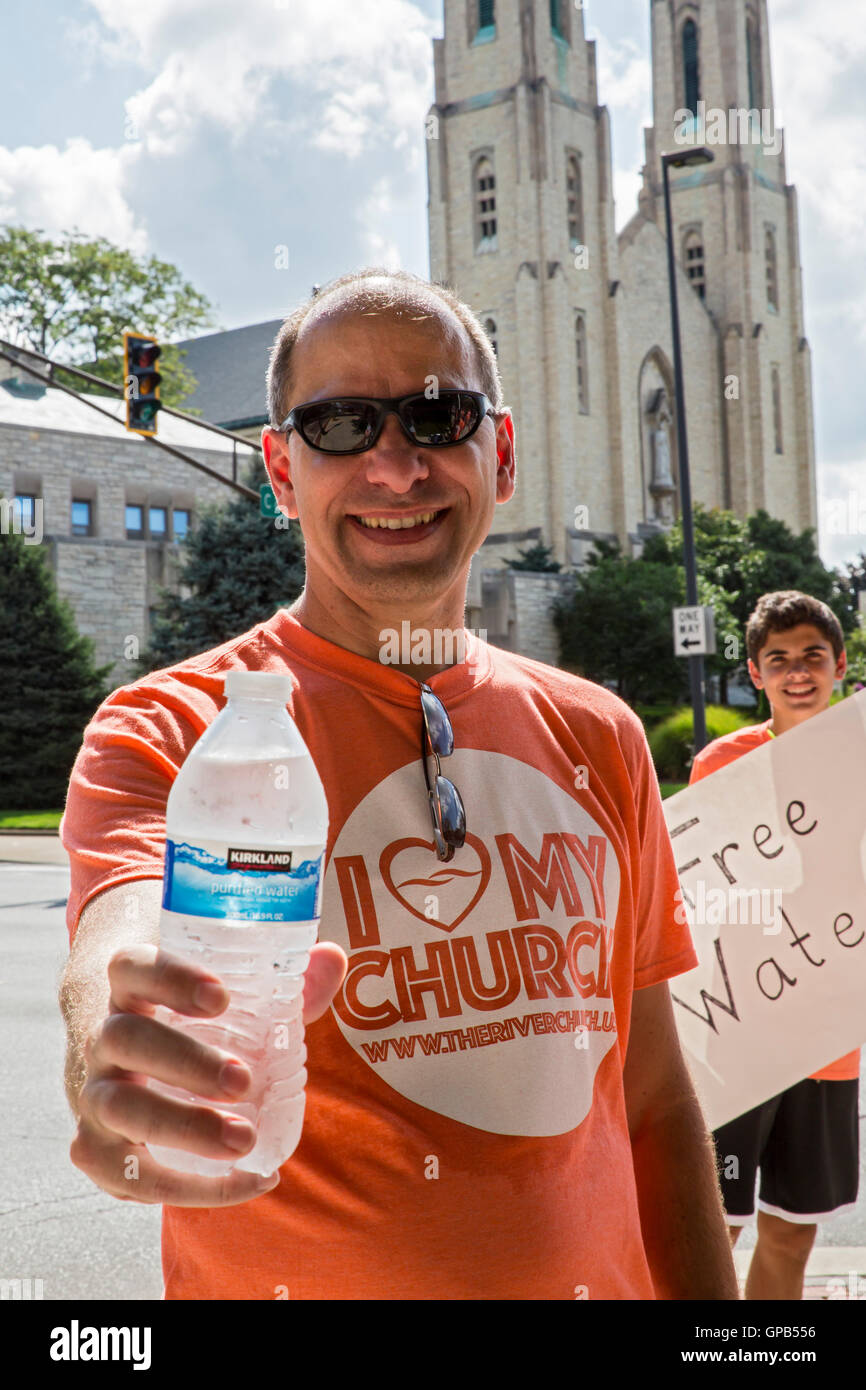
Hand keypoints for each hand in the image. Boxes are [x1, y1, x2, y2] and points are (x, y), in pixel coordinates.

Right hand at [69, 941, 346, 1206]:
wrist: (123, 1064)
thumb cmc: (188, 1019)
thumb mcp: (226, 992)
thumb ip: (284, 979)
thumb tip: (333, 961)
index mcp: (131, 987)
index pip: (133, 966)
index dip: (170, 977)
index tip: (222, 997)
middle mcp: (103, 1036)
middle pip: (125, 1039)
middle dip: (186, 1062)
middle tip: (243, 1080)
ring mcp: (94, 1094)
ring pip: (119, 1107)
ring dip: (183, 1126)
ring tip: (244, 1139)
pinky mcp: (99, 1150)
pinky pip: (129, 1177)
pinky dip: (191, 1188)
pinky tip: (250, 1182)